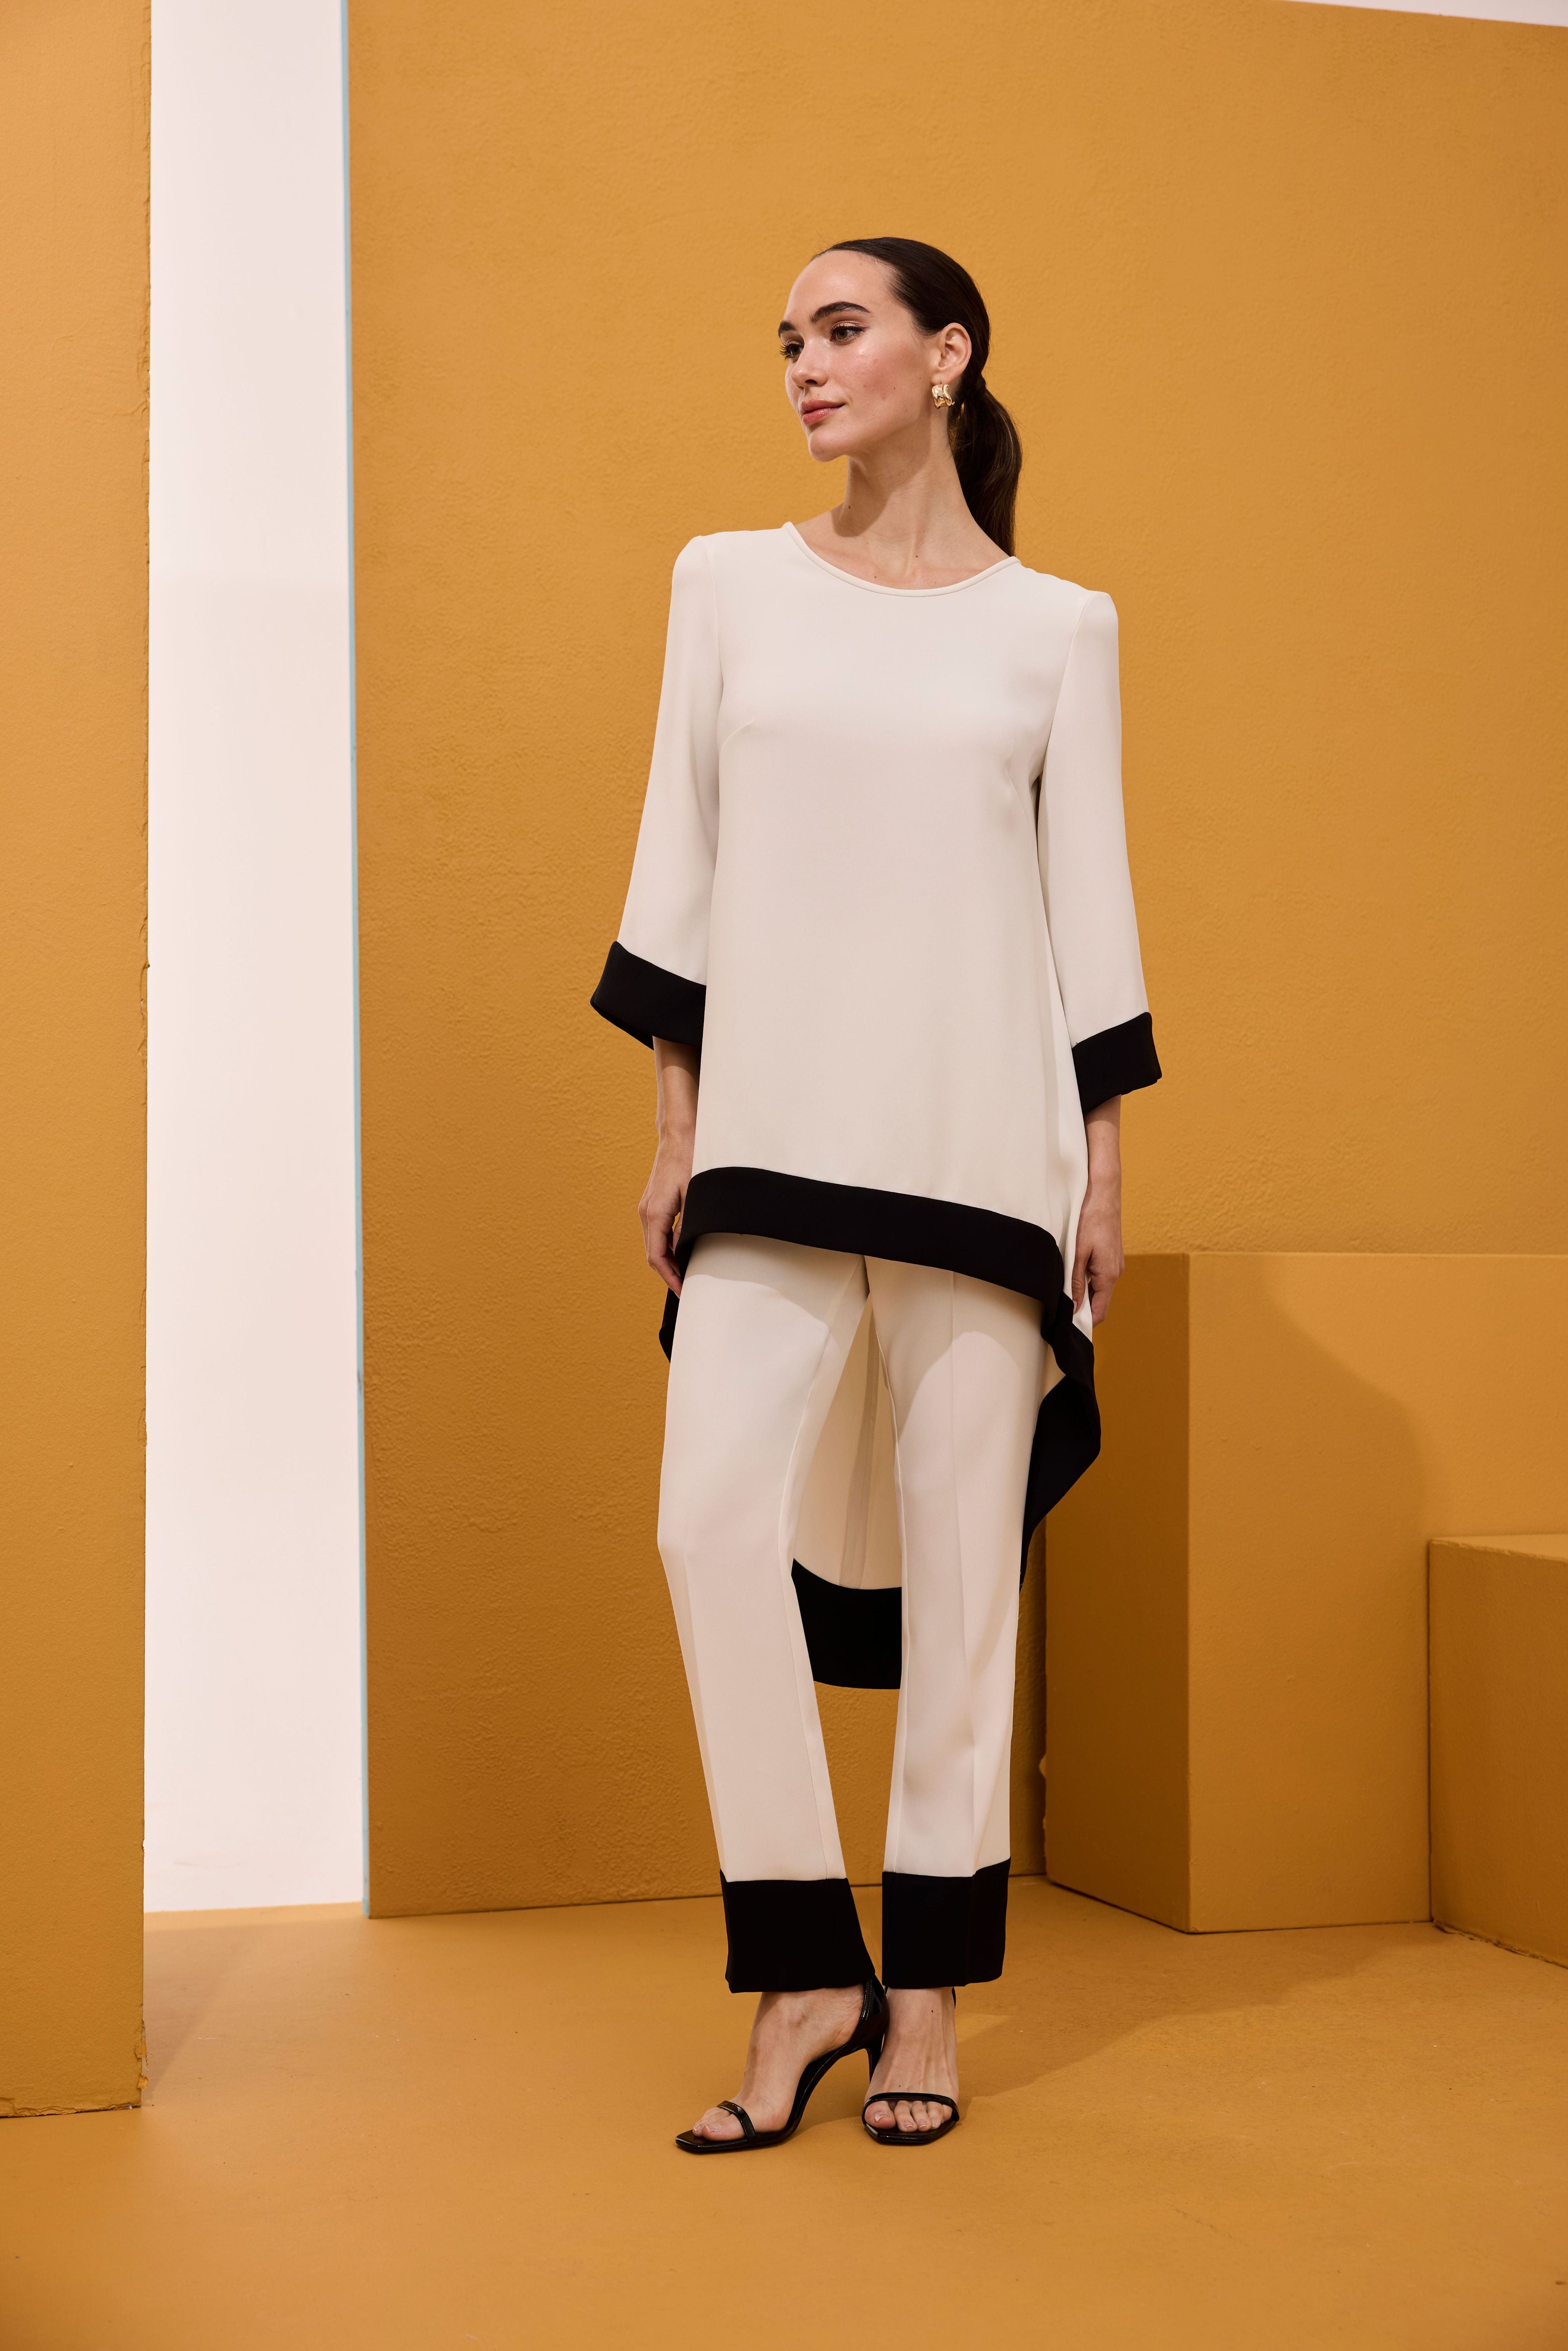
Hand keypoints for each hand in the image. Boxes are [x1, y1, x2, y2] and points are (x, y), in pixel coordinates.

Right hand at [639, 1128, 692, 1294]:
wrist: (679, 1135)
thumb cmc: (690, 1160)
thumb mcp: (695, 1196)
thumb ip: (689, 1226)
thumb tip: (684, 1251)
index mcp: (654, 1214)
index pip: (656, 1257)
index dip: (670, 1277)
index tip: (683, 1291)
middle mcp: (646, 1213)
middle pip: (653, 1254)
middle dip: (669, 1273)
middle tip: (688, 1287)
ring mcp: (647, 1207)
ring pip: (654, 1244)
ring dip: (668, 1260)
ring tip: (687, 1273)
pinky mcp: (652, 1202)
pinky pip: (656, 1232)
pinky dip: (667, 1246)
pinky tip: (681, 1251)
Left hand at [1071, 1097, 1123, 1325]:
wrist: (1104, 1193)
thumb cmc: (1091, 1219)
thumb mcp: (1079, 1253)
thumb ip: (1076, 1282)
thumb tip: (1074, 1308)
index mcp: (1109, 1275)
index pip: (1100, 1312)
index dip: (1085, 1322)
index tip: (1067, 1325)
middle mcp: (1116, 1272)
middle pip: (1099, 1301)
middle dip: (1082, 1308)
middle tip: (1059, 1309)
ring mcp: (1116, 1263)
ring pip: (1099, 1288)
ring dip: (1084, 1292)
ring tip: (1063, 1290)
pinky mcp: (1112, 1255)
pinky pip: (1100, 1276)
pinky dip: (1088, 1280)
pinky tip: (1074, 1273)